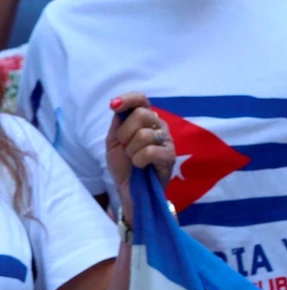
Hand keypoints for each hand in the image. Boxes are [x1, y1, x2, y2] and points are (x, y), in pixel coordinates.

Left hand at [106, 93, 175, 226]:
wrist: (130, 190)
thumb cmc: (124, 165)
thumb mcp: (114, 143)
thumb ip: (118, 124)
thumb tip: (118, 108)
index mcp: (145, 120)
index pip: (141, 100)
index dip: (128, 99)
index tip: (113, 105)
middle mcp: (159, 126)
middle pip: (142, 115)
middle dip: (125, 133)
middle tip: (125, 146)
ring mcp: (166, 140)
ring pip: (144, 134)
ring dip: (131, 150)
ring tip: (134, 158)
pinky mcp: (170, 156)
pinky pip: (150, 151)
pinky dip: (139, 160)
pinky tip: (141, 166)